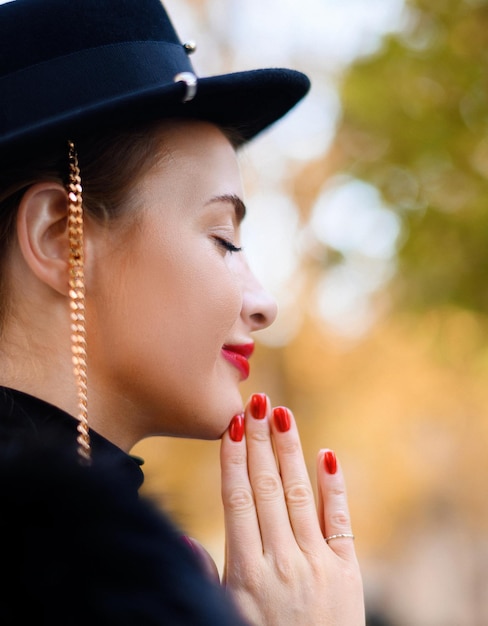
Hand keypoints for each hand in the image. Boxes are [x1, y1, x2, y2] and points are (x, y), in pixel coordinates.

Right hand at [220, 393, 364, 625]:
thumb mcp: (220, 613)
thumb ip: (205, 574)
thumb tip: (182, 538)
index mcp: (246, 573)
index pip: (237, 500)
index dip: (233, 460)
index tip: (232, 425)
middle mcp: (282, 562)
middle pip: (268, 488)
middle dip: (260, 441)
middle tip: (256, 402)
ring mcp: (318, 565)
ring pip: (301, 495)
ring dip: (290, 451)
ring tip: (282, 414)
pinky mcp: (347, 572)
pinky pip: (342, 521)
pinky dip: (335, 487)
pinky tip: (327, 455)